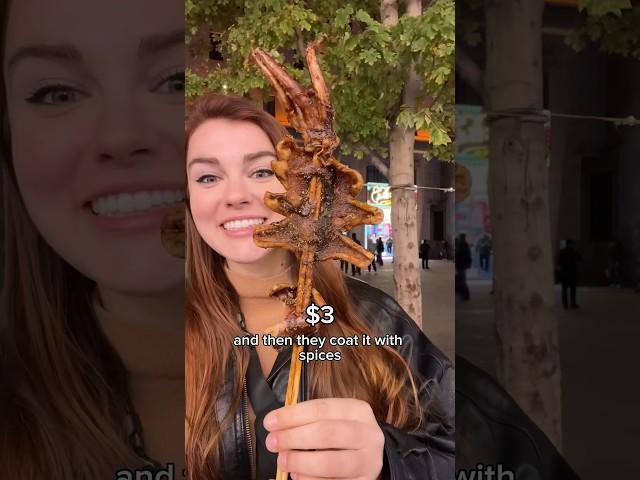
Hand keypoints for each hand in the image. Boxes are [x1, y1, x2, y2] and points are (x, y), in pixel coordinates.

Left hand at [264, 398, 384, 479]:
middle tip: (272, 442)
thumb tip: (276, 425)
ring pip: (331, 463)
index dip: (292, 415)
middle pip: (326, 433)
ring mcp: (368, 461)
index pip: (321, 409)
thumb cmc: (344, 434)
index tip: (270, 422)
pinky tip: (297, 476)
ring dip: (301, 462)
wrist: (372, 457)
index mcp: (358, 411)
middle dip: (294, 438)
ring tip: (283, 461)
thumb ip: (309, 420)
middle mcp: (368, 434)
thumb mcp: (334, 418)